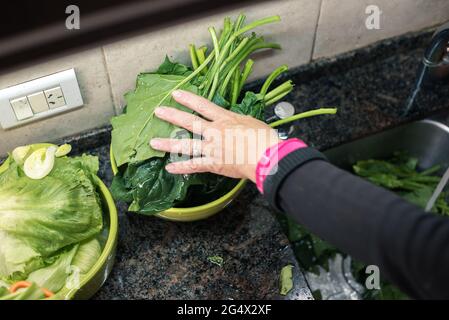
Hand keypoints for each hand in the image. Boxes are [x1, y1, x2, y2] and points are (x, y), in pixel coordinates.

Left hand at [150, 90, 279, 182]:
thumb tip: (236, 120)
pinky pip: (194, 165)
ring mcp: (212, 148)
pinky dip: (181, 167)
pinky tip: (169, 168)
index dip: (188, 99)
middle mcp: (215, 131)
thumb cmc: (265, 139)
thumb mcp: (251, 122)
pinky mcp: (214, 164)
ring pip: (186, 145)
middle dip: (172, 116)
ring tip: (153, 143)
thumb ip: (239, 120)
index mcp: (226, 119)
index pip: (203, 105)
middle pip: (189, 122)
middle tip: (158, 111)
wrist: (267, 156)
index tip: (176, 94)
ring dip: (168, 144)